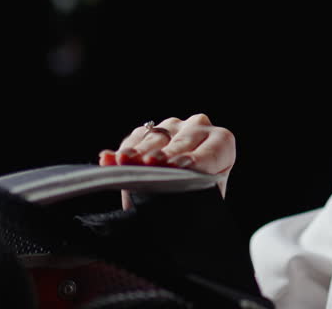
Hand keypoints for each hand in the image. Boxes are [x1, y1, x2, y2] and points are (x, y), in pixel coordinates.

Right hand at [98, 114, 235, 199]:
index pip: (212, 151)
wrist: (175, 203)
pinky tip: (110, 160)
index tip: (181, 168)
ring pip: (155, 138)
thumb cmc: (194, 200)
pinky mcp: (146, 131)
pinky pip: (134, 139)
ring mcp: (171, 127)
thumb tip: (181, 200)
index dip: (197, 160)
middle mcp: (198, 129)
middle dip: (164, 155)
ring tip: (125, 161)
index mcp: (221, 144)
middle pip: (181, 142)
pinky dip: (121, 152)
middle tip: (151, 163)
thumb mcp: (201, 199)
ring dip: (138, 152)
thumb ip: (196, 195)